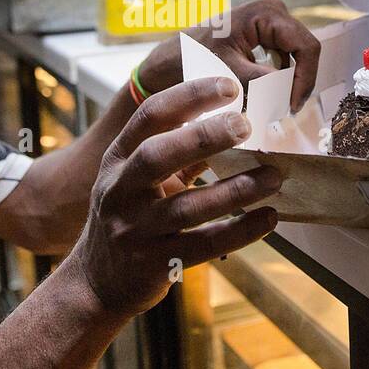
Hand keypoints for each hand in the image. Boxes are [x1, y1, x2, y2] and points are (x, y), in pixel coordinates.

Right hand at [70, 77, 281, 317]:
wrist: (96, 282)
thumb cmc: (129, 217)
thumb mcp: (139, 179)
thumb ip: (177, 152)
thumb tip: (232, 120)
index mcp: (117, 160)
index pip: (149, 117)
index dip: (188, 97)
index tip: (228, 86)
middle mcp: (120, 191)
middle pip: (157, 155)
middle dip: (203, 136)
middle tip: (246, 124)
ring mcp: (134, 230)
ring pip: (186, 207)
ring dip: (235, 190)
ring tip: (273, 176)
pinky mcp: (154, 265)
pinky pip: (203, 245)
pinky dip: (240, 231)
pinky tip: (268, 218)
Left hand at [139, 0, 321, 112]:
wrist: (169, 59)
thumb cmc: (192, 59)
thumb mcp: (229, 73)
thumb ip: (262, 83)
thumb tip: (290, 96)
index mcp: (267, 13)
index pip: (306, 47)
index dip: (305, 79)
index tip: (292, 106)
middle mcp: (274, 12)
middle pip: (304, 52)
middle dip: (296, 82)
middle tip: (283, 110)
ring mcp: (270, 23)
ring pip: (295, 59)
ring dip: (286, 83)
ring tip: (270, 104)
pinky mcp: (266, 37)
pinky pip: (283, 61)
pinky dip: (276, 80)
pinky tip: (262, 94)